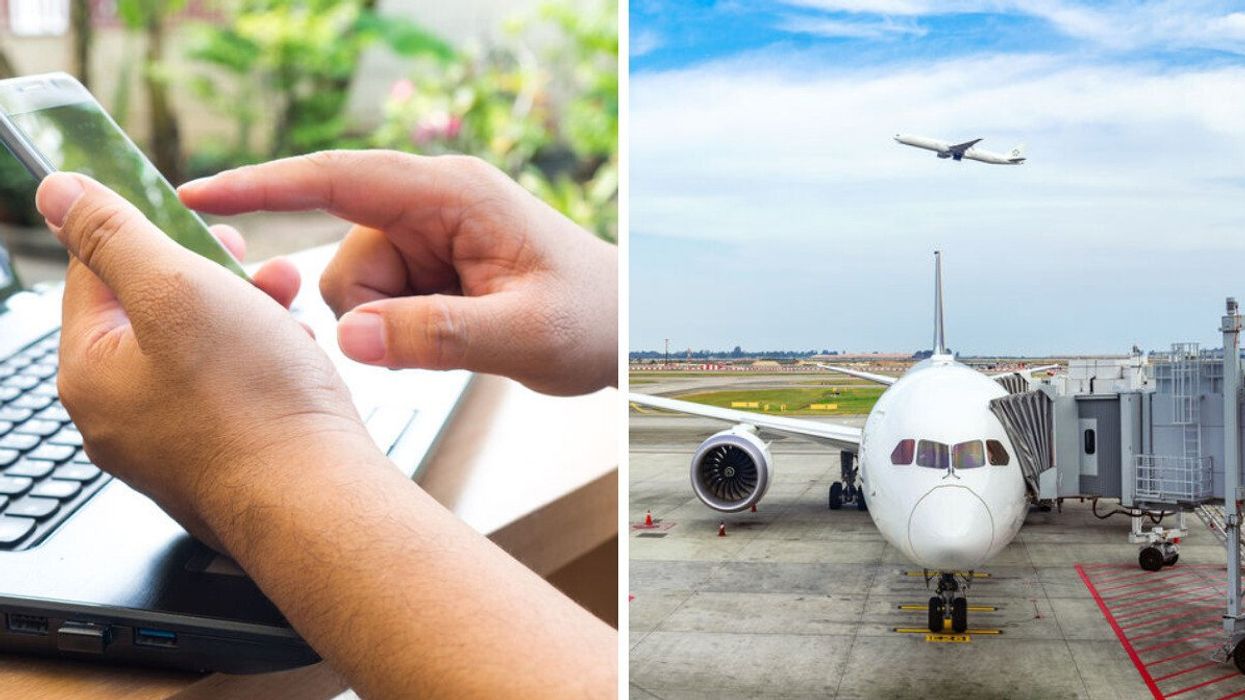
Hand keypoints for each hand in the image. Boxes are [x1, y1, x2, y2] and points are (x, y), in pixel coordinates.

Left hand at [38, 173, 372, 550]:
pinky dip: (261, 361)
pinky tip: (294, 355)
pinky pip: (229, 390)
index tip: (196, 219)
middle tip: (248, 259)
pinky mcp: (217, 459)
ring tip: (287, 303)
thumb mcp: (177, 288)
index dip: (148, 232)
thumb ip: (114, 234)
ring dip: (243, 312)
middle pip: (151, 312)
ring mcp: (167, 443)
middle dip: (208, 275)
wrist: (316, 500)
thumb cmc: (253, 403)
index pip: (94, 274)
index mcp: (88, 371)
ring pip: (198, 350)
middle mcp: (117, 414)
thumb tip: (57, 191)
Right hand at [179, 151, 617, 396]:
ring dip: (390, 324)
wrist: (625, 329)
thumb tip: (347, 337)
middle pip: (341, 253)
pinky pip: (376, 304)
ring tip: (460, 332)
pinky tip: (453, 333)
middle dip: (370, 309)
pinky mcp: (428, 267)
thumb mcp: (523, 334)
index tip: (200, 195)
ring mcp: (428, 236)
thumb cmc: (595, 317)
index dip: (265, 186)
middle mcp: (433, 205)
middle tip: (437, 336)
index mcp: (454, 195)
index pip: (340, 179)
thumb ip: (434, 335)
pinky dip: (399, 330)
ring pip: (353, 289)